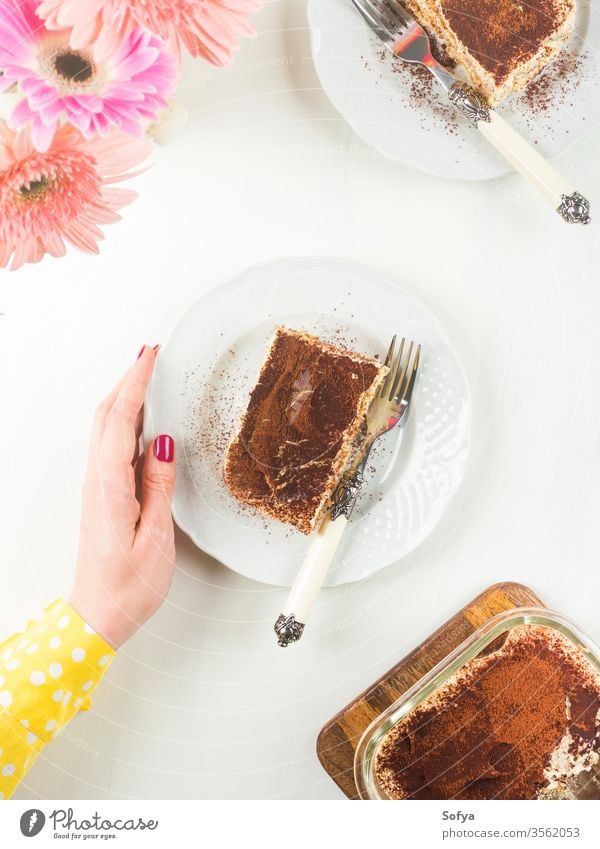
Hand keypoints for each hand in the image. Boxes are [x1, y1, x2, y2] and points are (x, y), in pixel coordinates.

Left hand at [69, 346, 175, 647]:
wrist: (98, 614)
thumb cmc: (128, 586)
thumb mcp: (155, 539)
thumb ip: (159, 487)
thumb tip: (164, 443)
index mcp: (111, 487)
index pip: (121, 420)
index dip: (135, 383)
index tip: (149, 355)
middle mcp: (98, 481)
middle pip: (107, 415)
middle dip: (127, 379)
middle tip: (150, 353)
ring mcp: (97, 487)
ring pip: (106, 427)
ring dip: (124, 396)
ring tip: (146, 375)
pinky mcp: (103, 495)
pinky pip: (110, 444)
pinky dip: (124, 419)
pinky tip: (140, 420)